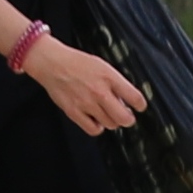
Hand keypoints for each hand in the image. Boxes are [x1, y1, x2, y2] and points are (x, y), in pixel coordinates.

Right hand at [27, 30, 146, 135]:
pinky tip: (96, 120)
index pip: (135, 98)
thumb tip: (126, 99)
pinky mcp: (74, 112)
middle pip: (125, 118)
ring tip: (107, 114)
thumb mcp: (102, 66)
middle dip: (128, 119)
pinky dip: (97, 127)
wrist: (52, 63)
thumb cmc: (76, 63)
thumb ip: (115, 82)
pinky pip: (93, 129)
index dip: (140, 105)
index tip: (139, 107)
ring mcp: (87, 103)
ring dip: (112, 121)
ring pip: (111, 125)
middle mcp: (100, 92)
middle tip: (125, 116)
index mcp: (109, 77)